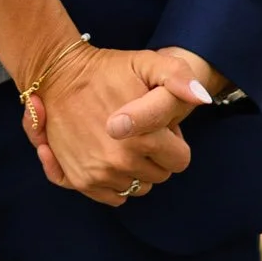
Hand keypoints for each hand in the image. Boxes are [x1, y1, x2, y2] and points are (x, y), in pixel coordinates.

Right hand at [23, 46, 208, 204]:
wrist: (58, 76)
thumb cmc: (106, 69)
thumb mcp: (147, 62)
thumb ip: (179, 77)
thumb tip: (203, 98)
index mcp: (143, 137)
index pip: (180, 160)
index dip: (173, 141)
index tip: (159, 126)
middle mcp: (121, 162)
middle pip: (160, 175)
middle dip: (156, 156)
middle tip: (140, 131)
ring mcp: (99, 174)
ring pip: (138, 187)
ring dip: (136, 169)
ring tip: (123, 140)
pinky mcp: (81, 180)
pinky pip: (115, 197)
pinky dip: (116, 183)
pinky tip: (108, 156)